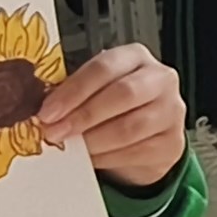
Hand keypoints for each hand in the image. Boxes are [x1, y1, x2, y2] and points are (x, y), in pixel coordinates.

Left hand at [36, 43, 187, 190]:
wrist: (149, 137)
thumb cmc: (117, 109)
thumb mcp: (98, 92)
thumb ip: (76, 95)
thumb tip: (44, 112)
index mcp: (135, 58)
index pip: (104, 67)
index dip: (74, 90)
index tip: (48, 111)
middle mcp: (160, 79)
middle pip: (123, 94)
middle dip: (83, 116)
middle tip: (55, 131)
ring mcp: (170, 111)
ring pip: (130, 127)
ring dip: (93, 140)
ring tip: (71, 147)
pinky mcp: (172, 143)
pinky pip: (136, 153)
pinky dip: (108, 158)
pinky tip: (91, 158)